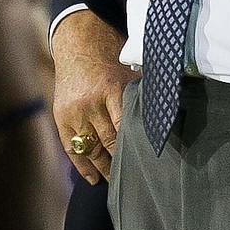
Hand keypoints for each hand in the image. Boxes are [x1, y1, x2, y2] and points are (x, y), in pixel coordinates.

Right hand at [52, 9, 134, 184]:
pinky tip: (94, 179)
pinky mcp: (61, 117)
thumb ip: (145, 95)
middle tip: (139, 180)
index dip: (138, 147)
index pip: (127, 126)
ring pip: (90, 149)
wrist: (78, 44)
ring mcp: (73, 112)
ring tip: (118, 185)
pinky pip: (72, 148)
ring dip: (104, 169)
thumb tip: (168, 118)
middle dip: (123, 162)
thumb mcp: (131, 72)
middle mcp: (90, 103)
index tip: (151, 164)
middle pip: (109, 142)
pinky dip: (83, 165)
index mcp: (111, 90)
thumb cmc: (112, 59)